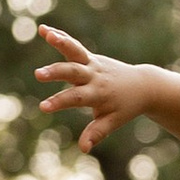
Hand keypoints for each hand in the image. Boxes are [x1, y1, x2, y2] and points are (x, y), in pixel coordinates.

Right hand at [33, 24, 157, 154]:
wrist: (142, 85)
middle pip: (73, 72)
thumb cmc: (126, 106)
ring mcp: (91, 63)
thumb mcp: (113, 121)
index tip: (43, 107)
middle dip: (55, 73)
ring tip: (45, 33)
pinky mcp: (89, 56)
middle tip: (38, 74)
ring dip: (61, 42)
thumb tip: (84, 148)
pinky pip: (74, 46)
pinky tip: (43, 30)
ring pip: (75, 51)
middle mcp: (93, 76)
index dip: (59, 102)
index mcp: (98, 93)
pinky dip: (60, 37)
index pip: (76, 98)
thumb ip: (97, 132)